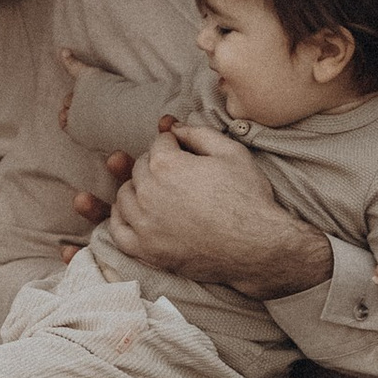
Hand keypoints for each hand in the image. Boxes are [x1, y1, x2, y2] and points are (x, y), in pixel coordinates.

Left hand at [106, 122, 333, 298]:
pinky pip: (119, 231)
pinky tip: (134, 214)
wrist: (259, 247)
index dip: (175, 144)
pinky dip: (122, 219)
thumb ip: (198, 133)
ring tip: (158, 191)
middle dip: (156, 165)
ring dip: (138, 189)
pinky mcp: (147, 252)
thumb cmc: (249, 199)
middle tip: (178, 173)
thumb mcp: (231, 153)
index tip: (185, 150)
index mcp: (166, 165)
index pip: (159, 143)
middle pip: (139, 168)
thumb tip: (174, 126)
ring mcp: (145, 225)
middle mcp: (149, 193)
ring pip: (126, 196)